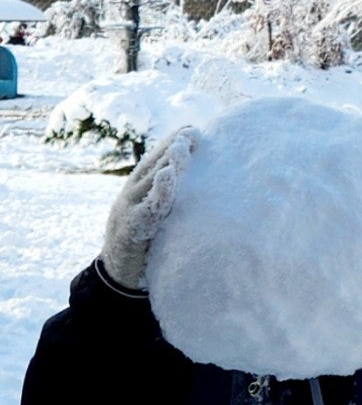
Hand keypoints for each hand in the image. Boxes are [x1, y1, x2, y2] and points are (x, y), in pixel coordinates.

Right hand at [100, 127, 197, 290]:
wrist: (118, 275)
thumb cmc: (145, 245)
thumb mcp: (157, 217)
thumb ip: (169, 201)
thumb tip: (199, 188)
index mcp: (140, 190)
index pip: (158, 162)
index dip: (173, 144)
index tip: (192, 129)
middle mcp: (133, 194)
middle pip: (155, 166)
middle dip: (173, 147)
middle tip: (192, 132)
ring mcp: (130, 209)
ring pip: (151, 182)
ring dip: (168, 163)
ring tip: (182, 146)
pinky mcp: (132, 228)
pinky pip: (148, 208)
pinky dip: (159, 192)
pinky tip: (168, 177)